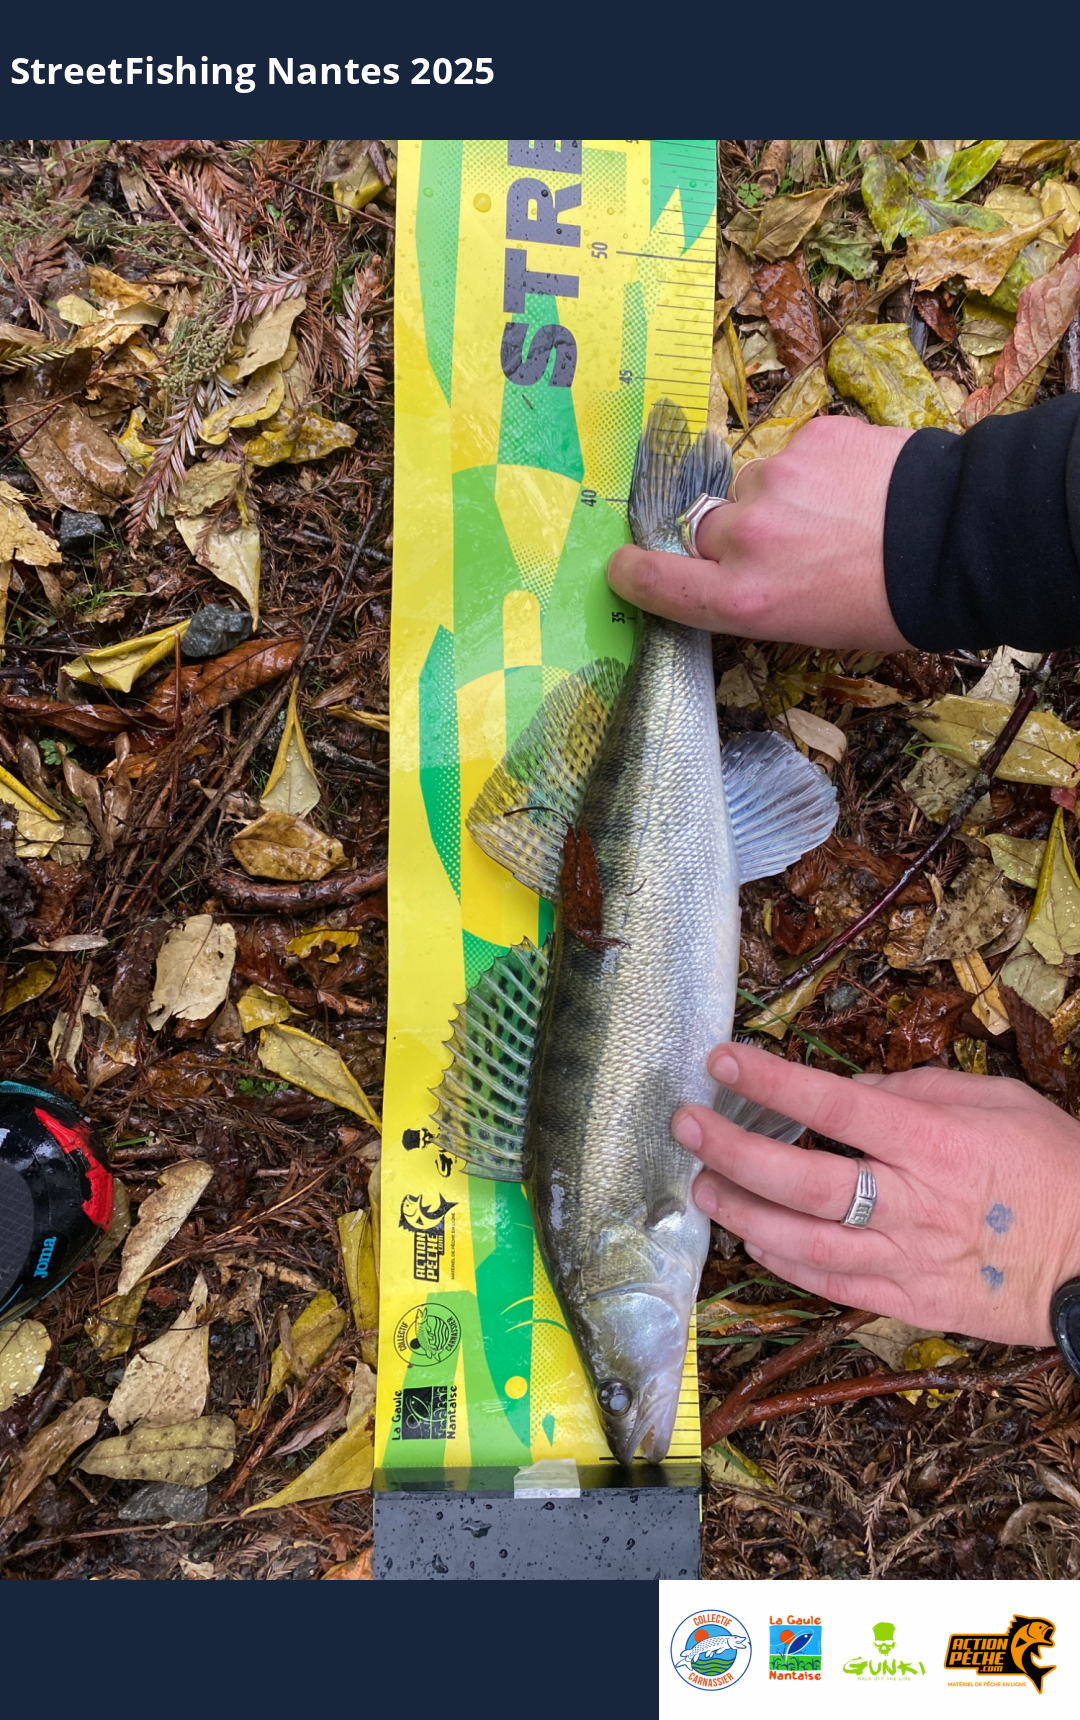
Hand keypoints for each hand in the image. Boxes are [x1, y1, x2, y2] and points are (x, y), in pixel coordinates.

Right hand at [608, 416, 913, 650]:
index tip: (627, 566)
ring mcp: (774, 480)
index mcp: (742, 599)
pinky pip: (793, 453)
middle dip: (731, 538)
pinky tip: (855, 487)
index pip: (653, 580)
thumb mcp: (807, 625)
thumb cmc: (891, 604)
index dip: (633, 573)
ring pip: (750, 487)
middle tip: (785, 550)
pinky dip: (816, 468)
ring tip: (835, 517)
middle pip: (703, 530)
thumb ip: (751, 595)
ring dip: (776, 499)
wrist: (961, 540)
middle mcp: (745, 537)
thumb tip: (727, 573)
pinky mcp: (810, 436)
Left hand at [671, 1042, 1079, 1346]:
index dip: (772, 1081)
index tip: (722, 1060)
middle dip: (734, 1150)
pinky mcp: (908, 1302)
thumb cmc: (1054, 1167)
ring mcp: (906, 1259)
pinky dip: (784, 1264)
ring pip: (804, 1242)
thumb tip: (848, 1090)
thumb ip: (916, 1090)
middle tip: (687, 1125)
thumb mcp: (996, 1101)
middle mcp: (911, 1204)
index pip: (834, 1106)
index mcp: (933, 1143)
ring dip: (743, 1212)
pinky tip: (752, 1239)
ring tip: (703, 1185)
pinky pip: (831, 1285)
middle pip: (802, 1180)